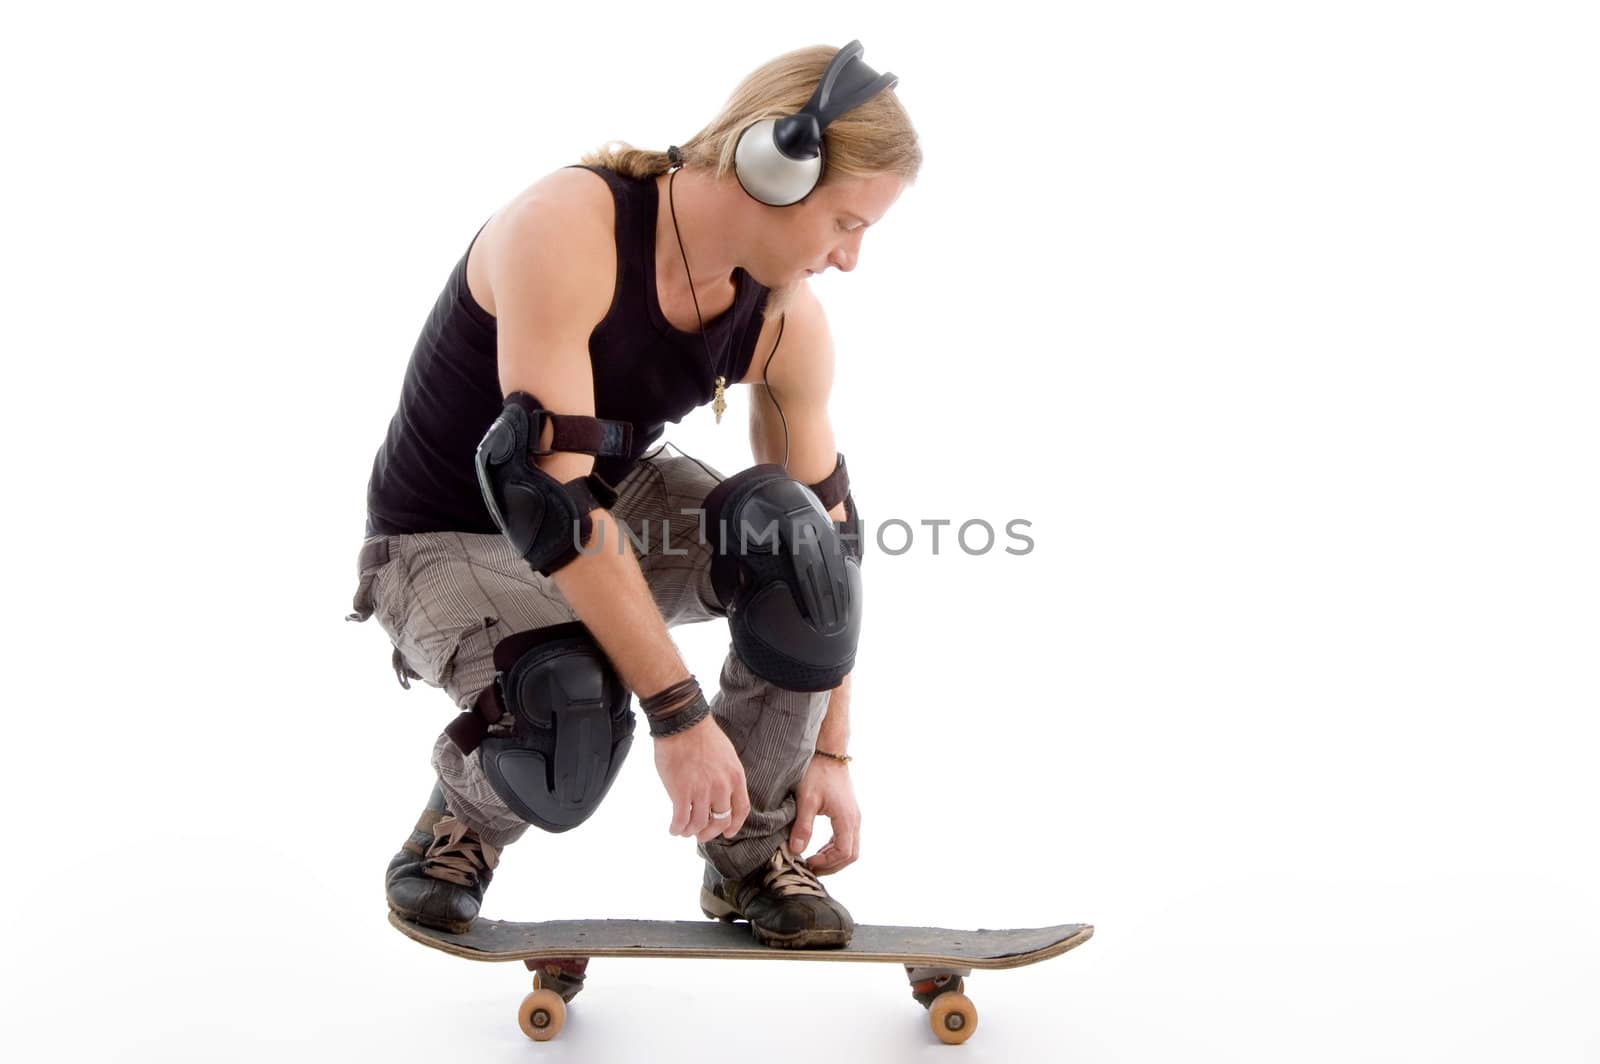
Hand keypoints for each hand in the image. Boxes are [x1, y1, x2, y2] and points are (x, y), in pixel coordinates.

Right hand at [653, 714, 750, 843]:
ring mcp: (701, 791)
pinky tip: (673, 828)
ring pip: (699, 824)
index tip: (727, 833)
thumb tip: (720, 797)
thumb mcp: (727, 756)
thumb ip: (726, 777)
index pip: (741, 810)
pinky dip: (677, 828)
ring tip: (684, 831)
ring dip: (691, 831)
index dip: (734, 825)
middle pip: (720, 821)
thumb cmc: (703, 736)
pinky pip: (681, 820)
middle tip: (701, 835)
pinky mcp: (681, 792)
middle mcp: (722, 787)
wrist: (683, 723)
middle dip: (709, 832)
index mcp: (736, 777)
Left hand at [788, 754, 858, 874]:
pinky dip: (834, 849)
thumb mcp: (806, 799)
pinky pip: (847, 839)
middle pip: (851, 855)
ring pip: (851, 849)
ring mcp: (854, 817)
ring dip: (833, 859)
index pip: (844, 853)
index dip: (826, 863)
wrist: (828, 752)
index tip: (807, 863)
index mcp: (846, 818)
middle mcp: (855, 820)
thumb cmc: (817, 772)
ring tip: (813, 862)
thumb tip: (796, 851)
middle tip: (810, 869)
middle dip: (831, 866)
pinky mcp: (849, 814)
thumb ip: (803, 826)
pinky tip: (819, 850)